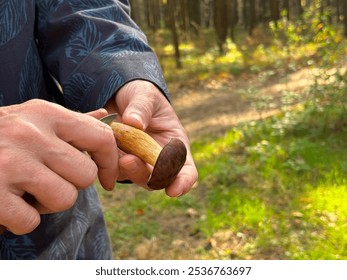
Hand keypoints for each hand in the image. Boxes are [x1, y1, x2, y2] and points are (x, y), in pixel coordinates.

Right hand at [0, 100, 117, 233]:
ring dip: (47, 203)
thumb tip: (105, 117)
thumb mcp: (34, 118)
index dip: (111, 163)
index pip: (102, 138)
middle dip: (70, 184)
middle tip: (47, 179)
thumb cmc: (1, 134)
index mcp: (47, 113)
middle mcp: (30, 133)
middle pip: (84, 176)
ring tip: (25, 190)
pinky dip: (20, 220)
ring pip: (64, 199)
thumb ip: (72, 122)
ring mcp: (9, 162)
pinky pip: (30, 221)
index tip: (107, 179)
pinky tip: (5, 202)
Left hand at [105, 80, 197, 196]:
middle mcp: (158, 159)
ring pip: (134, 177)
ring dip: (126, 171)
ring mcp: (137, 162)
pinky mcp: (116, 162)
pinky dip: (107, 160)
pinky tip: (101, 142)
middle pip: (158, 179)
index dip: (183, 183)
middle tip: (129, 160)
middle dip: (146, 175)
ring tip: (116, 155)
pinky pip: (112, 168)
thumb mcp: (145, 95)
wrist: (117, 96)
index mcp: (175, 145)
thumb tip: (134, 123)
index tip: (173, 191)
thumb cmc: (140, 95)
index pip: (186, 171)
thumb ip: (142, 107)